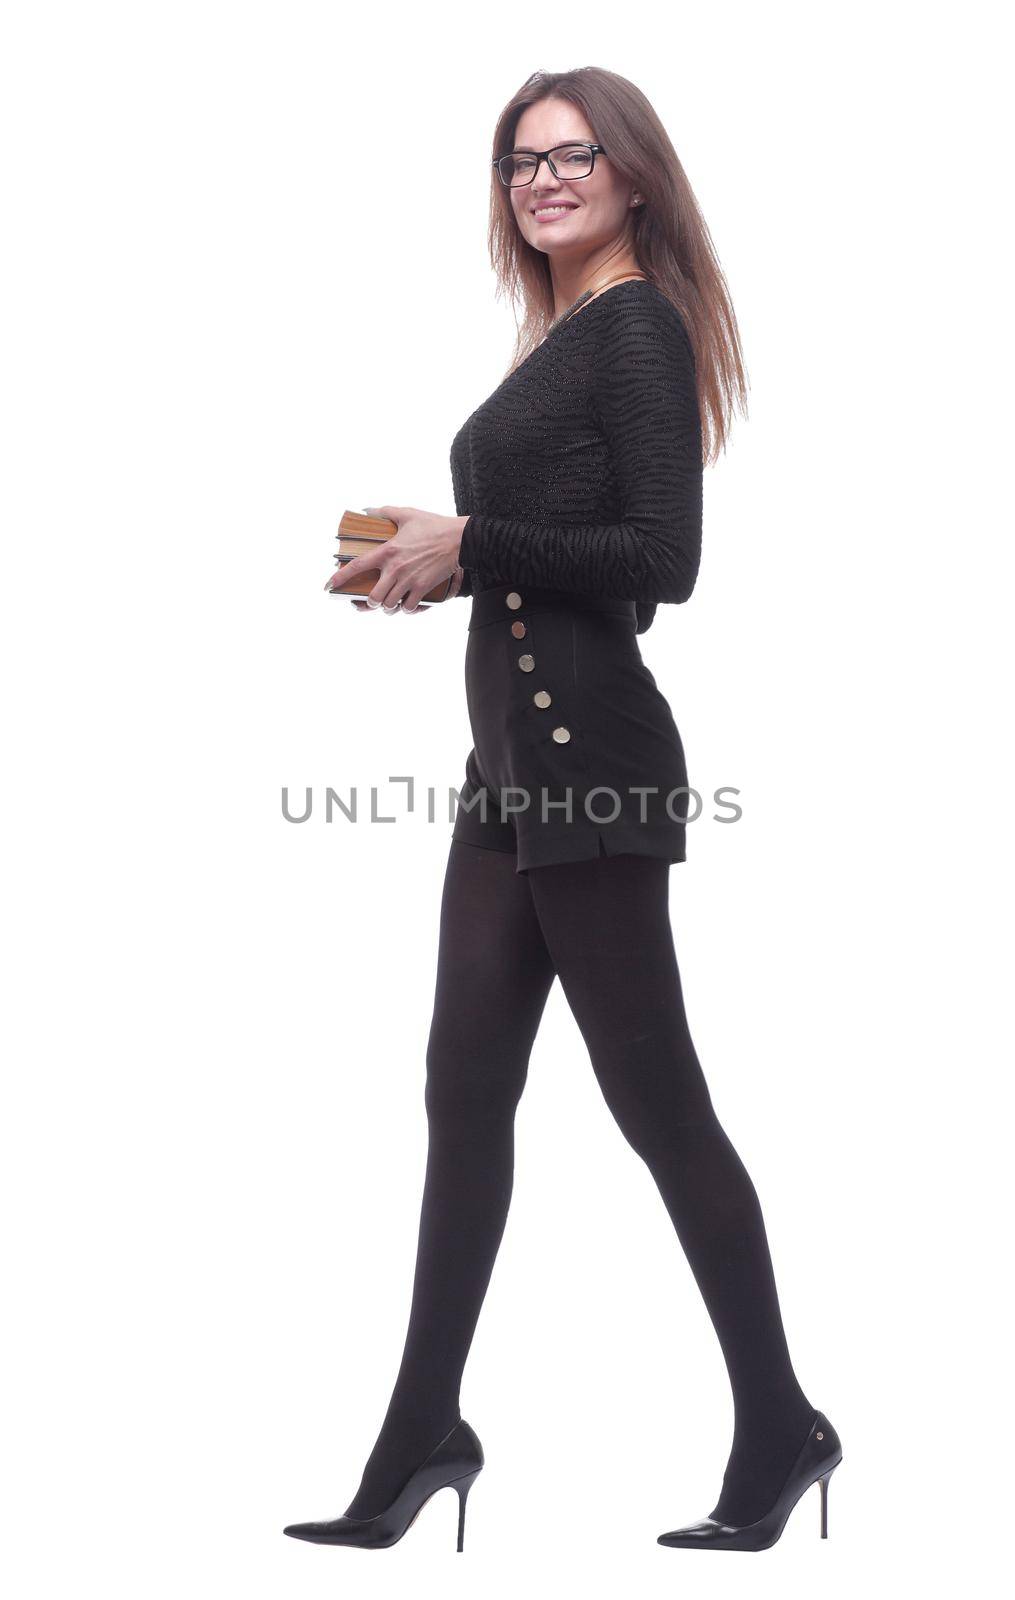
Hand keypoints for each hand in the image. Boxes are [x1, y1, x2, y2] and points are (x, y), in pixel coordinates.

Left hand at [326, 505, 468, 613]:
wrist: (460, 539)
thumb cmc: (433, 525)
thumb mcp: (407, 513)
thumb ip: (385, 511)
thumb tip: (368, 510)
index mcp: (387, 551)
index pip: (357, 567)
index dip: (339, 578)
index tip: (329, 586)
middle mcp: (395, 569)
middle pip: (374, 596)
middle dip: (371, 602)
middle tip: (373, 600)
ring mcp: (410, 580)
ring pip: (390, 605)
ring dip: (388, 608)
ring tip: (390, 605)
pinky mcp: (424, 588)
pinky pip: (410, 608)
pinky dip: (407, 610)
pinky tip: (407, 607)